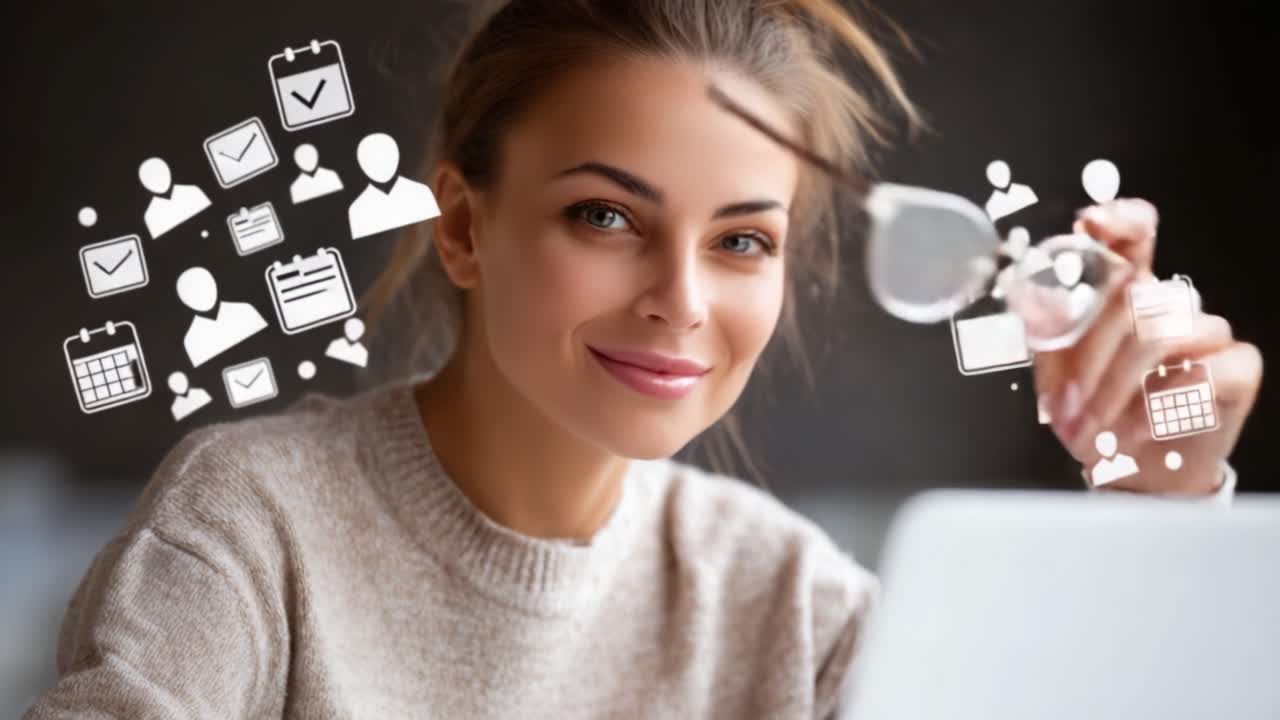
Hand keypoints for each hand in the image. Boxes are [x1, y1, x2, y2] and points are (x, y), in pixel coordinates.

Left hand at [1033, 198, 1261, 494]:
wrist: (1128, 474)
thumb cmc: (1092, 415)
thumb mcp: (1053, 373)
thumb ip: (1046, 327)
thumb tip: (1030, 288)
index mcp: (1122, 294)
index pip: (1134, 237)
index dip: (1120, 221)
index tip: (1093, 223)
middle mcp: (1168, 305)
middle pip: (1136, 297)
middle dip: (1091, 358)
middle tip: (1065, 408)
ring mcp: (1207, 334)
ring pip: (1166, 332)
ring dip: (1118, 386)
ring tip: (1094, 427)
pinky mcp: (1237, 368)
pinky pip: (1206, 370)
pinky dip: (1162, 406)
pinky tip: (1139, 429)